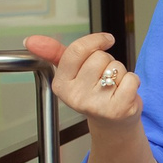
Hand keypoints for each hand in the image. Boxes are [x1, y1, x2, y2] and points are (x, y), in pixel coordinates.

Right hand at [23, 32, 141, 126]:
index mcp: (61, 85)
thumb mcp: (72, 72)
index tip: (106, 40)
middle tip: (104, 78)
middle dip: (107, 61)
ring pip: (116, 67)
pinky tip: (124, 93)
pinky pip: (131, 79)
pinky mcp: (118, 110)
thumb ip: (53, 53)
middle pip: (99, 57)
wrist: (112, 123)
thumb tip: (29, 40)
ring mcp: (96, 105)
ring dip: (120, 72)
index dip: (95, 40)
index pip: (77, 50)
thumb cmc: (93, 92)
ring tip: (113, 86)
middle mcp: (75, 97)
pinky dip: (133, 82)